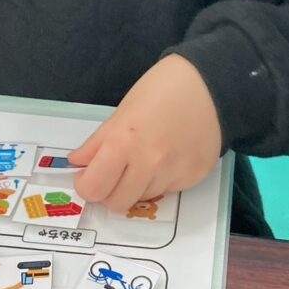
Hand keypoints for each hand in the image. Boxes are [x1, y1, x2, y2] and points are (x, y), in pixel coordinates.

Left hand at [70, 54, 221, 212]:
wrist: (210, 85)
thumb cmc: (161, 90)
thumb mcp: (122, 111)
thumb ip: (97, 142)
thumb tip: (77, 164)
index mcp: (124, 142)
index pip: (93, 189)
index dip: (87, 184)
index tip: (90, 175)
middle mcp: (149, 163)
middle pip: (117, 203)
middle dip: (110, 191)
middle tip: (115, 172)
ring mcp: (174, 174)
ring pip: (143, 197)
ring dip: (138, 184)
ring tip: (148, 156)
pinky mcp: (193, 178)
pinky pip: (167, 190)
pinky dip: (162, 179)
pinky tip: (169, 156)